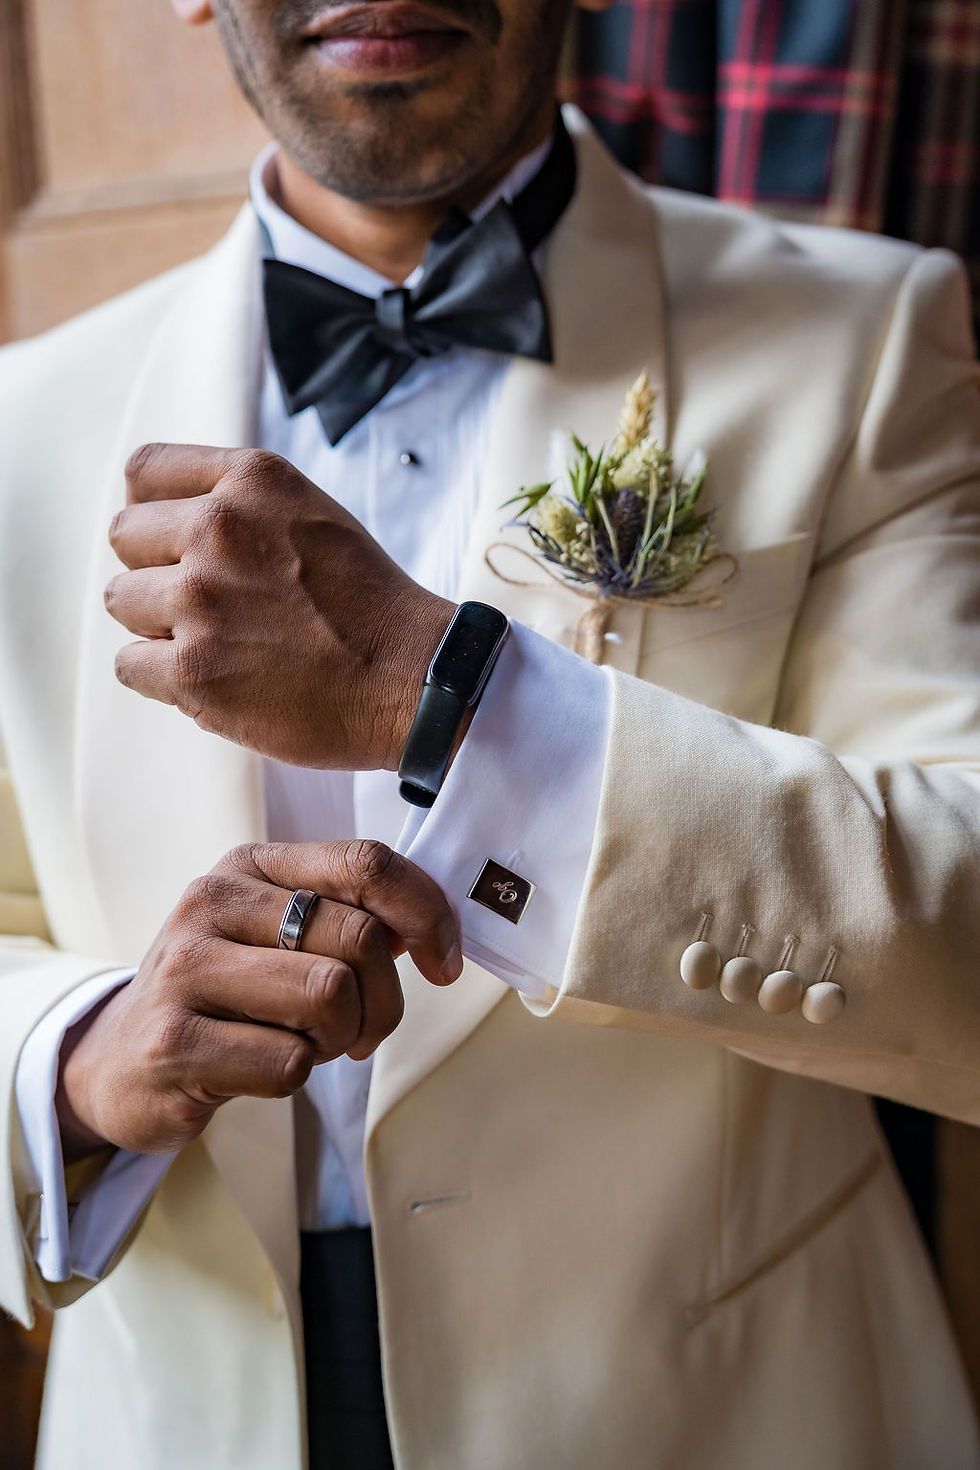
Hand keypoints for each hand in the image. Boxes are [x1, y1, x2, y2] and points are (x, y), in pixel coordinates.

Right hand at [56, 840, 461, 1160]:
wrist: (122, 1061)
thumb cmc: (224, 996)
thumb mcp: (277, 935)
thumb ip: (348, 916)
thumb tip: (430, 927)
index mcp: (249, 865)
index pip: (365, 861)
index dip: (426, 912)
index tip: (443, 962)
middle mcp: (210, 902)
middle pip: (359, 938)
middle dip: (382, 1001)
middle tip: (359, 1030)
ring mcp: (185, 971)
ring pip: (329, 996)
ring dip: (339, 1039)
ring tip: (306, 1045)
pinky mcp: (173, 1044)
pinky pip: (289, 1064)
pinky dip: (296, 1076)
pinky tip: (260, 1068)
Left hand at [105, 444, 455, 768]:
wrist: (414, 681)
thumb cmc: (369, 607)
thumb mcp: (313, 514)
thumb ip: (243, 504)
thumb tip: (168, 516)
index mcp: (252, 482)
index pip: (146, 470)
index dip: (156, 511)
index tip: (176, 541)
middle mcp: (219, 529)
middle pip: (126, 536)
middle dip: (156, 569)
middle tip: (209, 602)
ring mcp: (200, 600)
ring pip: (121, 601)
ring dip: (159, 625)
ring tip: (220, 642)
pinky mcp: (192, 669)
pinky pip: (130, 665)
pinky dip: (163, 677)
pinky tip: (214, 678)